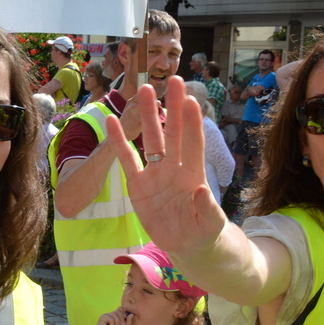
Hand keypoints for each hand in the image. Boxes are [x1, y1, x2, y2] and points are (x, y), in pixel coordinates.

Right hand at [114, 75, 230, 256]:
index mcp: (193, 175)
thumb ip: (208, 209)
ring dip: (149, 115)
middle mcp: (174, 168)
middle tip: (173, 80)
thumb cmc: (203, 231)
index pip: (192, 144)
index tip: (190, 100)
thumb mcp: (210, 224)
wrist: (186, 244)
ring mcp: (155, 174)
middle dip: (173, 106)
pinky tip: (112, 121)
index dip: (191, 123)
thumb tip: (202, 191)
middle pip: (173, 132)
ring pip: (151, 139)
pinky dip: (119, 141)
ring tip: (144, 90)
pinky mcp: (137, 185)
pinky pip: (126, 160)